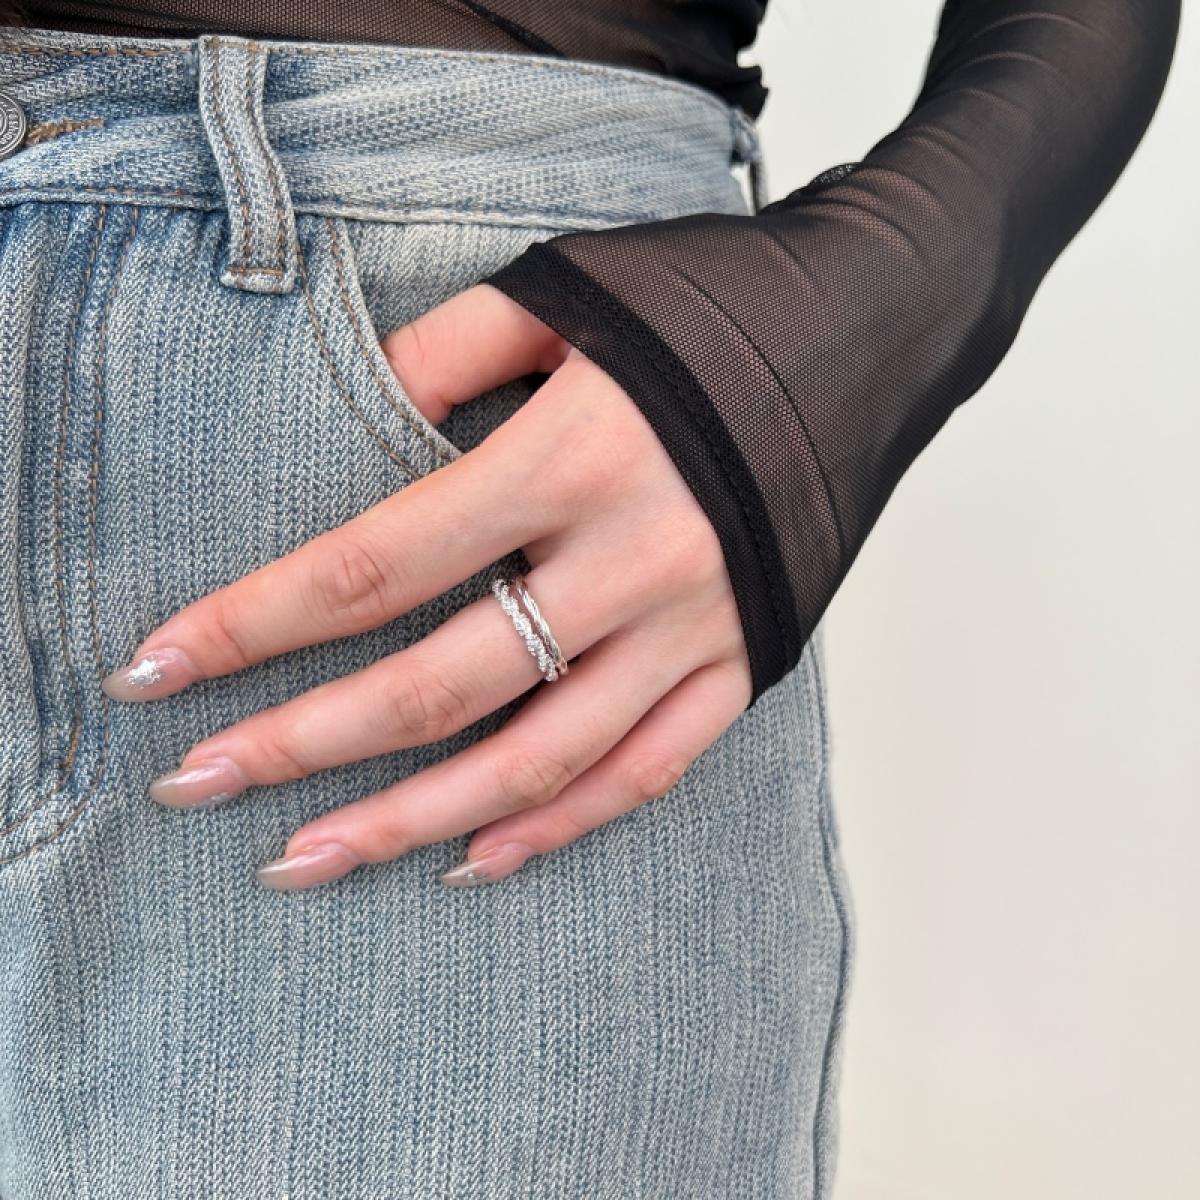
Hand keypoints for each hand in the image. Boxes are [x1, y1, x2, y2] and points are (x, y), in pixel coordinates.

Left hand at [101, 284, 752, 889]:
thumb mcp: (565, 302)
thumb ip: (443, 357)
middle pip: (442, 683)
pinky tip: (475, 858)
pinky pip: (646, 772)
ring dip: (413, 819)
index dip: (256, 620)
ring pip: (538, 760)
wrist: (869, 338)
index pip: (378, 561)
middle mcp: (634, 558)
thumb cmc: (708, 310)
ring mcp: (697, 627)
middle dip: (302, 743)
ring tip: (306, 859)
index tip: (161, 666)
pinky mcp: (745, 664)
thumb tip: (349, 420)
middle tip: (195, 786)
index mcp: (576, 456)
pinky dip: (558, 824)